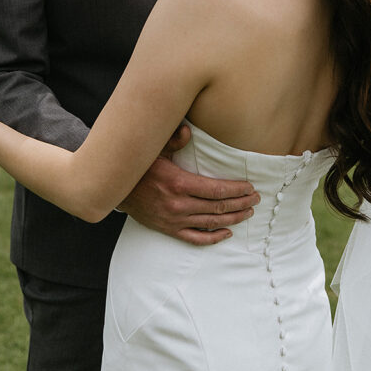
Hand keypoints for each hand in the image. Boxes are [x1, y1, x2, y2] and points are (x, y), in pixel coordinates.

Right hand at [119, 124, 259, 244]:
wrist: (115, 190)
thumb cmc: (138, 167)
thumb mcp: (153, 149)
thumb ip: (173, 140)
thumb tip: (188, 132)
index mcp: (178, 183)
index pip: (216, 190)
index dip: (236, 190)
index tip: (250, 187)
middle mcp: (178, 204)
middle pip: (218, 207)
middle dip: (240, 203)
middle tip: (256, 199)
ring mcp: (174, 219)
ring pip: (211, 222)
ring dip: (233, 218)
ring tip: (248, 213)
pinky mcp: (169, 229)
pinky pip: (195, 238)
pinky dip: (213, 237)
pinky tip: (227, 233)